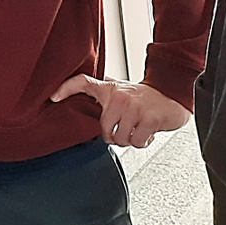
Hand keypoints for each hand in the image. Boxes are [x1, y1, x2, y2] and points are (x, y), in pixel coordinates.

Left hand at [50, 75, 188, 147]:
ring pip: (121, 138)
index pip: (83, 82)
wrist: (173, 94)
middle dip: (115, 136)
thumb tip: (77, 97)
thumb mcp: (119, 90)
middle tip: (124, 129)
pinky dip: (142, 142)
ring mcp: (134, 106)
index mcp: (110, 89)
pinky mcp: (149, 118)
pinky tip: (147, 132)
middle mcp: (120, 96)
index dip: (66, 88)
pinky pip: (137, 142)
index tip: (53, 97)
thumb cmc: (143, 97)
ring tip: (137, 129)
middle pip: (104, 129)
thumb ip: (102, 94)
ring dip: (130, 140)